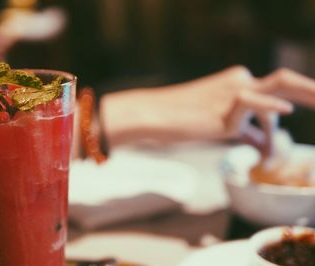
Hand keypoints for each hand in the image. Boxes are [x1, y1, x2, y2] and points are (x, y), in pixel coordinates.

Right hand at [100, 66, 314, 153]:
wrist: (156, 114)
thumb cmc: (183, 119)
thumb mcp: (219, 125)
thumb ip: (245, 130)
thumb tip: (263, 146)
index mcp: (237, 82)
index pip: (273, 94)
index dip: (291, 106)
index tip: (302, 115)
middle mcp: (240, 81)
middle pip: (285, 83)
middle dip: (310, 92)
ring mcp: (234, 92)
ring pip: (276, 96)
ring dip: (292, 112)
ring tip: (293, 132)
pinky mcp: (227, 107)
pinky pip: (255, 104)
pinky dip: (273, 108)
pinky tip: (287, 112)